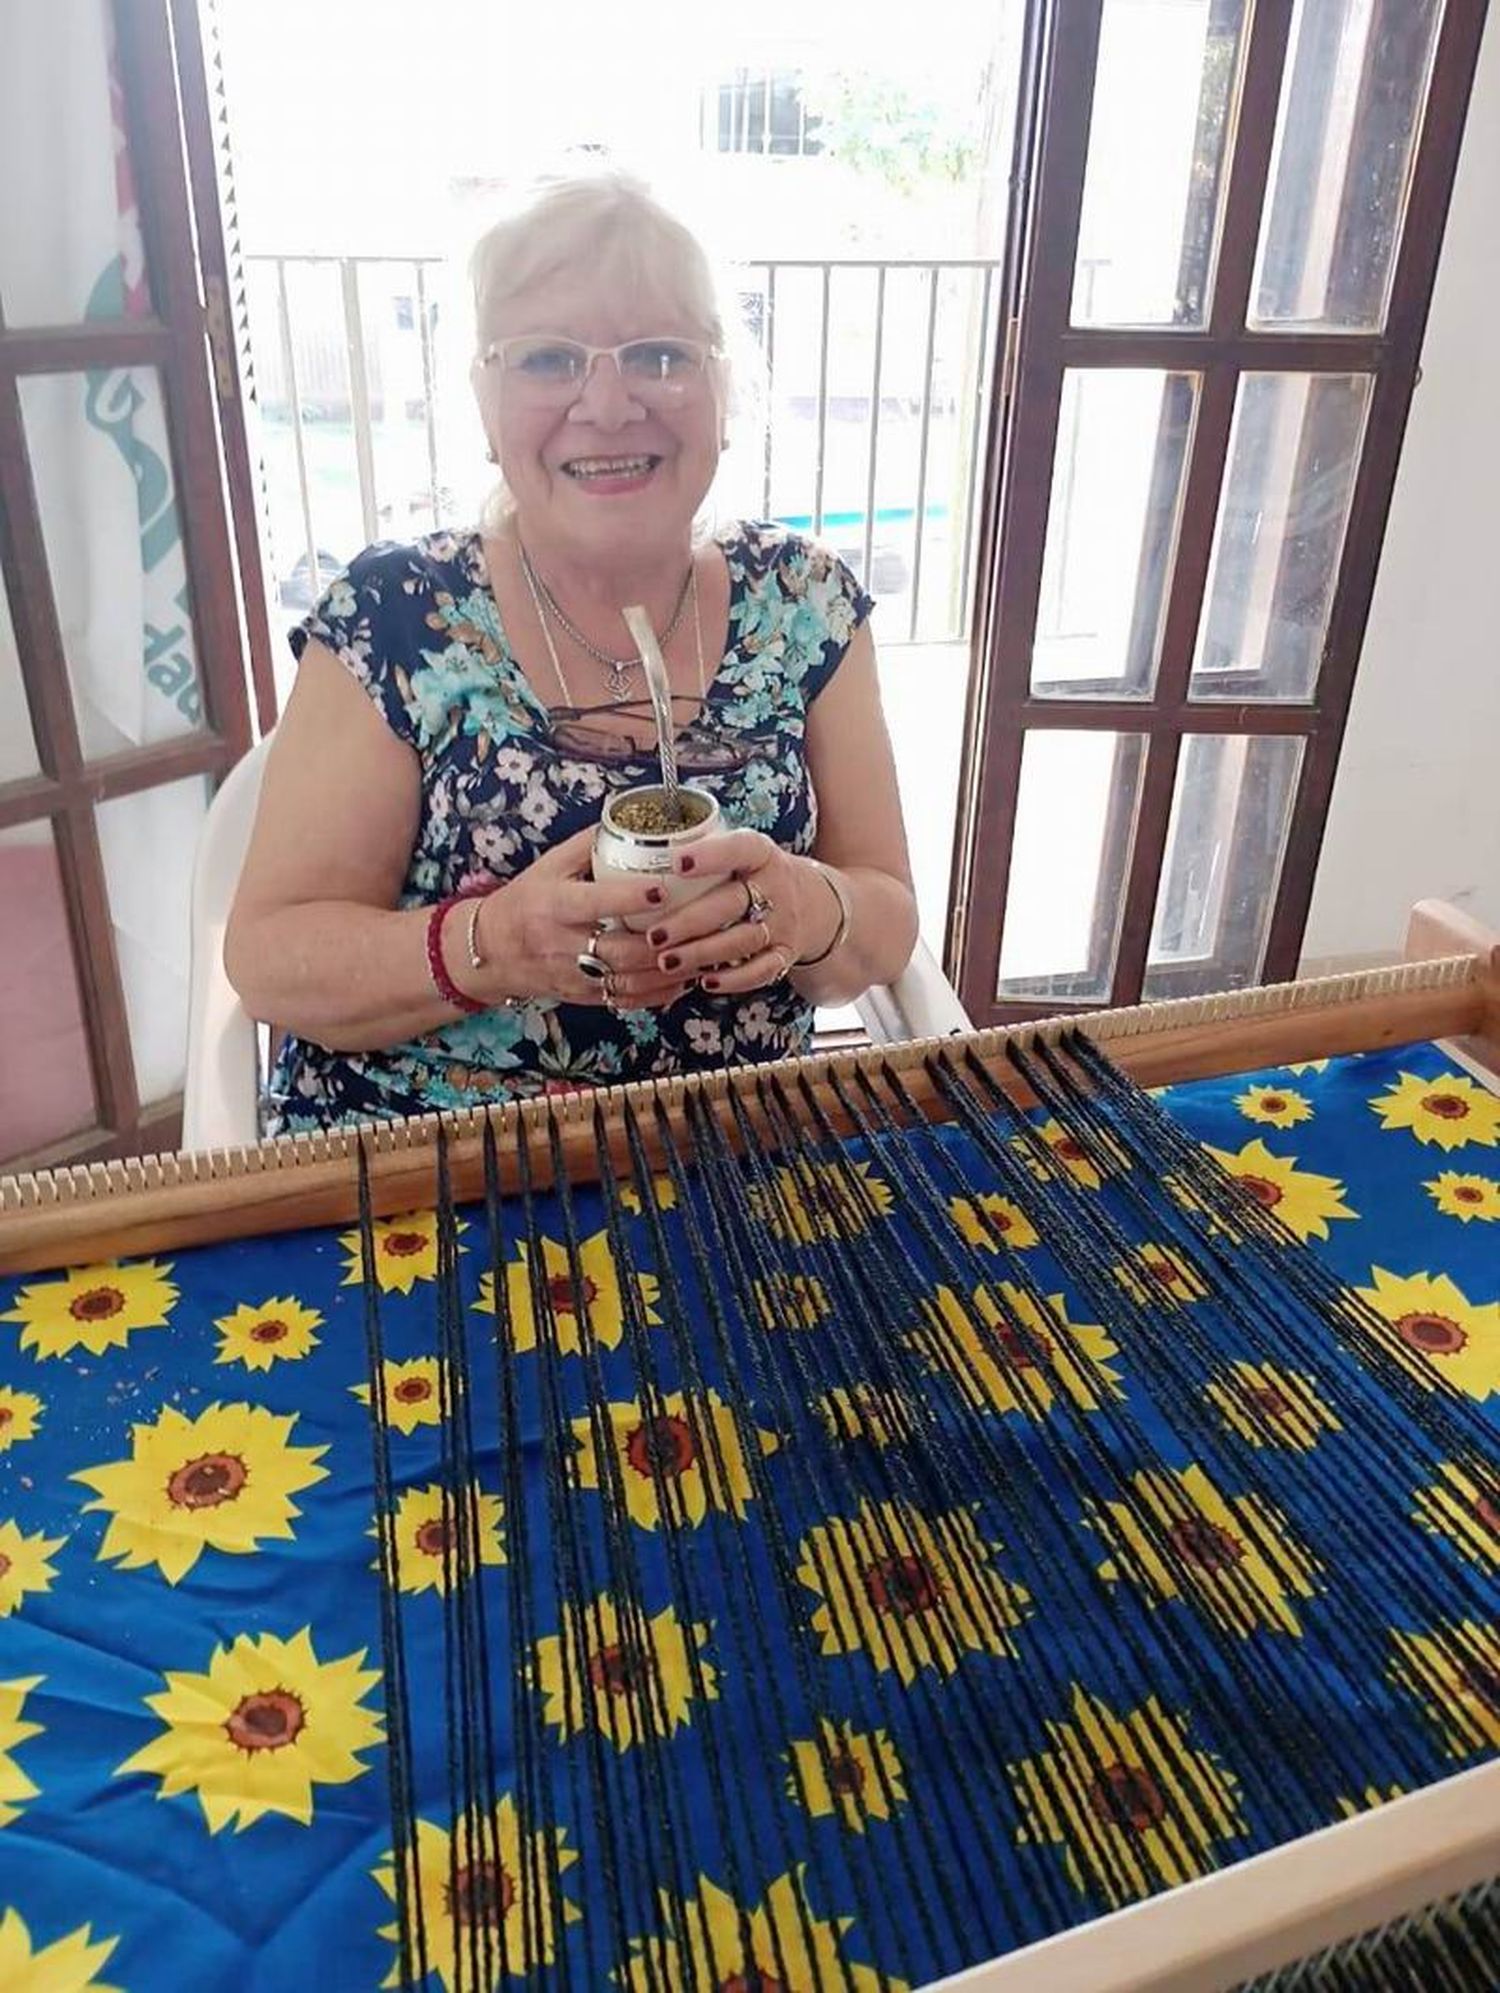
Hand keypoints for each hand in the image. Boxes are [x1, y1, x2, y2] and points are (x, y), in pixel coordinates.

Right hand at [474, 828, 693, 1010]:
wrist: (489, 951)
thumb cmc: (525, 901)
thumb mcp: (548, 866)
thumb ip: (587, 845)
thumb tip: (632, 819)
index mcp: (553, 906)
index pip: (595, 902)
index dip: (630, 898)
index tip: (663, 888)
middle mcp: (562, 945)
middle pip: (620, 950)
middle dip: (663, 942)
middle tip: (700, 927)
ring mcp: (572, 977)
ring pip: (627, 981)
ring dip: (669, 972)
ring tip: (702, 954)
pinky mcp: (581, 998)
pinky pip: (625, 1002)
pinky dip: (659, 994)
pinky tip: (684, 980)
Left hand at [642, 830, 833, 994]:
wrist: (813, 902)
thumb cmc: (755, 874)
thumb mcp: (741, 851)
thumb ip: (703, 849)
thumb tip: (633, 847)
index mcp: (761, 853)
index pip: (739, 848)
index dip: (711, 855)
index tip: (677, 863)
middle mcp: (776, 886)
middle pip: (732, 903)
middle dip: (690, 922)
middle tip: (654, 936)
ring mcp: (784, 923)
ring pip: (743, 940)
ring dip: (703, 953)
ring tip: (666, 961)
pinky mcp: (786, 953)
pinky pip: (762, 971)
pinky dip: (733, 980)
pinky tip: (703, 983)